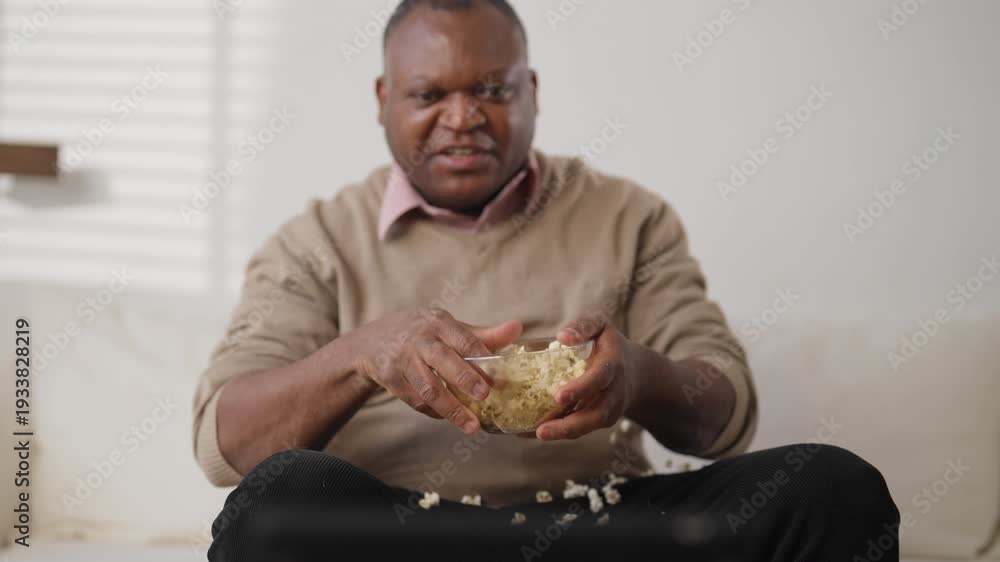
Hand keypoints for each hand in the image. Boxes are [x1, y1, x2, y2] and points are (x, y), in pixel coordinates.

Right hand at [352, 308, 521, 434]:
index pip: (463, 338)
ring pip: (428, 388)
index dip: (481, 357)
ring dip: (451, 409)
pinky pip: (416, 401)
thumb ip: (482, 335)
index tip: (498, 377)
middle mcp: (419, 340)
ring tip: (472, 426)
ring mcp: (403, 360)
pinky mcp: (392, 380)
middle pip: (443, 361)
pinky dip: (435, 412)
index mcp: (439, 323)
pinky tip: (450, 419)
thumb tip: (517, 329)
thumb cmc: (424, 333)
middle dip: (465, 379)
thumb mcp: (449, 328)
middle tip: (485, 397)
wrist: (374, 341)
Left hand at [534, 318, 636, 440]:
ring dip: (562, 433)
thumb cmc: (610, 344)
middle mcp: (614, 392)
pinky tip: (532, 433)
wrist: (636, 372)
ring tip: (536, 434)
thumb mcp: (601, 326)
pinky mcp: (600, 420)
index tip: (559, 395)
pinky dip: (558, 433)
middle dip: (570, 425)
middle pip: (596, 414)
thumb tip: (562, 336)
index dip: (581, 388)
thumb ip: (585, 326)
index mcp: (613, 366)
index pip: (599, 379)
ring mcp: (609, 410)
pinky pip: (580, 429)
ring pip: (588, 426)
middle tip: (542, 430)